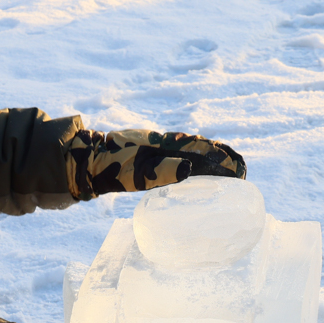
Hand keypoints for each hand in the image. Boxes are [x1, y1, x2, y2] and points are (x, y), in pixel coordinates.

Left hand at [66, 129, 244, 199]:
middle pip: (199, 150)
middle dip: (221, 159)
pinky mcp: (149, 159)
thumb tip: (189, 170)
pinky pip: (178, 161)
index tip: (240, 169)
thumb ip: (159, 171)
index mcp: (162, 147)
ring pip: (190, 154)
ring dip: (210, 162)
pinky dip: (195, 166)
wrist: (81, 161)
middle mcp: (162, 146)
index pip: (200, 150)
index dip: (221, 158)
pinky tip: (198, 176)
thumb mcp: (132, 171)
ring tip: (229, 174)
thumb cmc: (106, 168)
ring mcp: (156, 152)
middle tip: (242, 173)